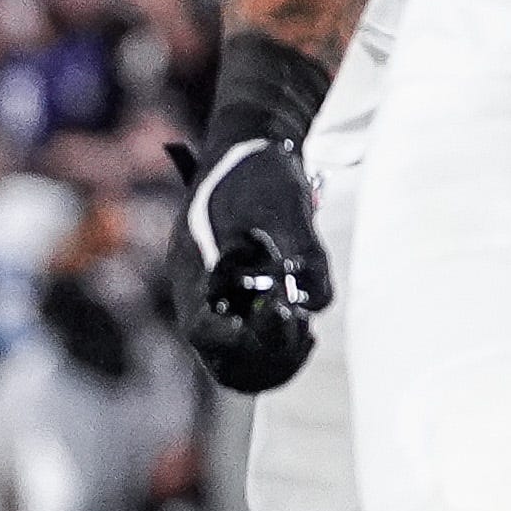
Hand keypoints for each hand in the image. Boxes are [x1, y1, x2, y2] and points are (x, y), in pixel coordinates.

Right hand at [162, 133, 328, 393]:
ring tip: (305, 331)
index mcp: (195, 269)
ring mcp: (217, 300)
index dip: (240, 341)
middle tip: (302, 331)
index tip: (282, 321)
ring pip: (235, 361)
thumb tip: (315, 306)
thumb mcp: (288, 207)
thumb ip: (305, 256)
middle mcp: (200, 293)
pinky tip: (303, 325)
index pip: (203, 331)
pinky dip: (277, 348)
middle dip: (264, 357)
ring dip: (273, 357)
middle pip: (219, 358)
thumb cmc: (262, 173)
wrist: (251, 150)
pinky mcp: (237, 300)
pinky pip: (250, 346)